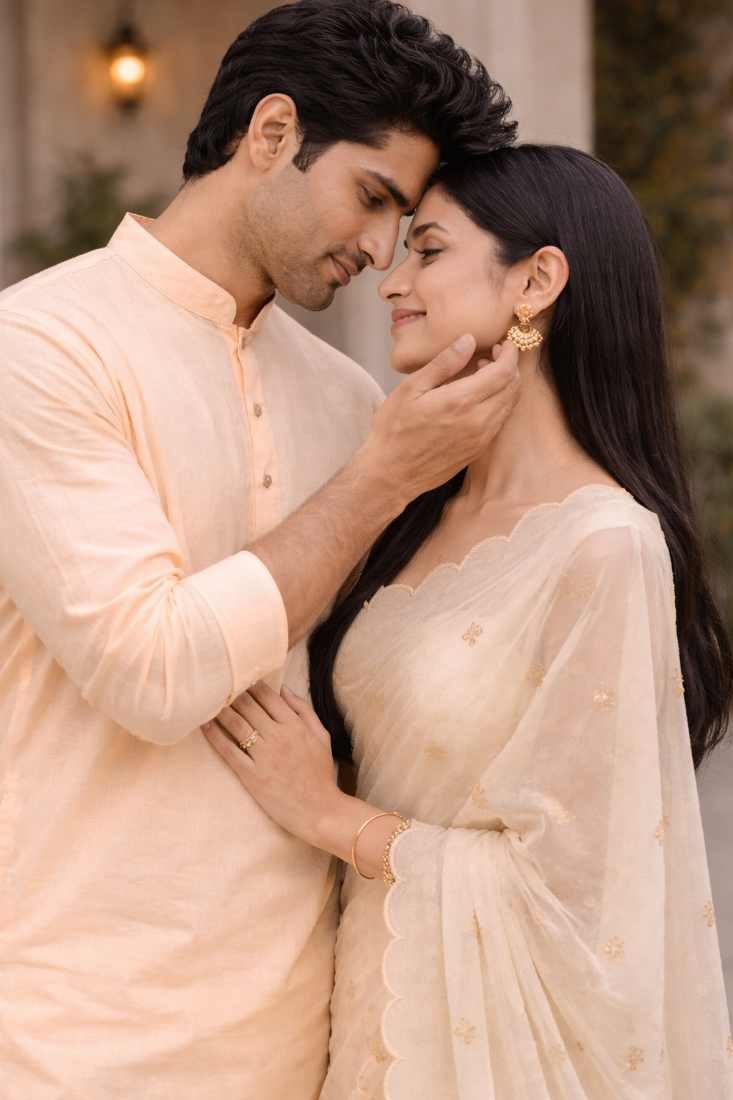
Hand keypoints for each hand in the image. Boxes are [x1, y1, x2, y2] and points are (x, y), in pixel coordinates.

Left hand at [203, 682, 340, 843]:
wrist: (320, 810)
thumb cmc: (321, 773)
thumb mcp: (322, 736)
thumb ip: (304, 711)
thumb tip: (284, 689)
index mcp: (295, 725)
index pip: (268, 696)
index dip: (250, 685)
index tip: (239, 677)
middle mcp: (278, 736)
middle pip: (248, 707)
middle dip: (231, 693)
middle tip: (217, 684)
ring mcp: (264, 756)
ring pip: (236, 724)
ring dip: (220, 710)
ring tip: (207, 700)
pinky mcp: (252, 775)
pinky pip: (229, 751)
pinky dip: (215, 736)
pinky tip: (205, 726)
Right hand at [358, 335, 519, 506]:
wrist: (391, 474)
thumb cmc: (394, 430)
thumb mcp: (412, 389)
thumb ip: (443, 363)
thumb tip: (468, 341)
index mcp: (462, 402)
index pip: (504, 372)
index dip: (509, 354)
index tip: (502, 343)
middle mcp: (478, 421)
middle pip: (512, 387)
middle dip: (509, 366)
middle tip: (492, 355)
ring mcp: (481, 438)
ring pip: (509, 404)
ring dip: (505, 385)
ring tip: (483, 374)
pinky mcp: (478, 449)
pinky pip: (500, 420)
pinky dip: (499, 402)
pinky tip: (479, 397)